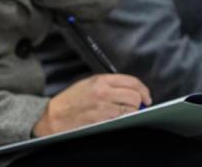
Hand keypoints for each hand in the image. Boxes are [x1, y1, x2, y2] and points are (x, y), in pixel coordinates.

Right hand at [32, 74, 150, 136]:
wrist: (55, 115)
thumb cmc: (71, 100)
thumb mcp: (88, 83)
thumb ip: (109, 84)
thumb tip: (131, 90)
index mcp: (100, 80)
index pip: (131, 81)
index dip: (143, 89)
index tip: (146, 96)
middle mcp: (103, 92)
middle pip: (135, 96)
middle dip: (139, 102)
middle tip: (136, 106)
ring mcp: (103, 108)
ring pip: (131, 109)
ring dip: (131, 112)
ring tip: (123, 113)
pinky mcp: (103, 120)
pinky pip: (123, 120)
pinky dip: (124, 120)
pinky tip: (117, 119)